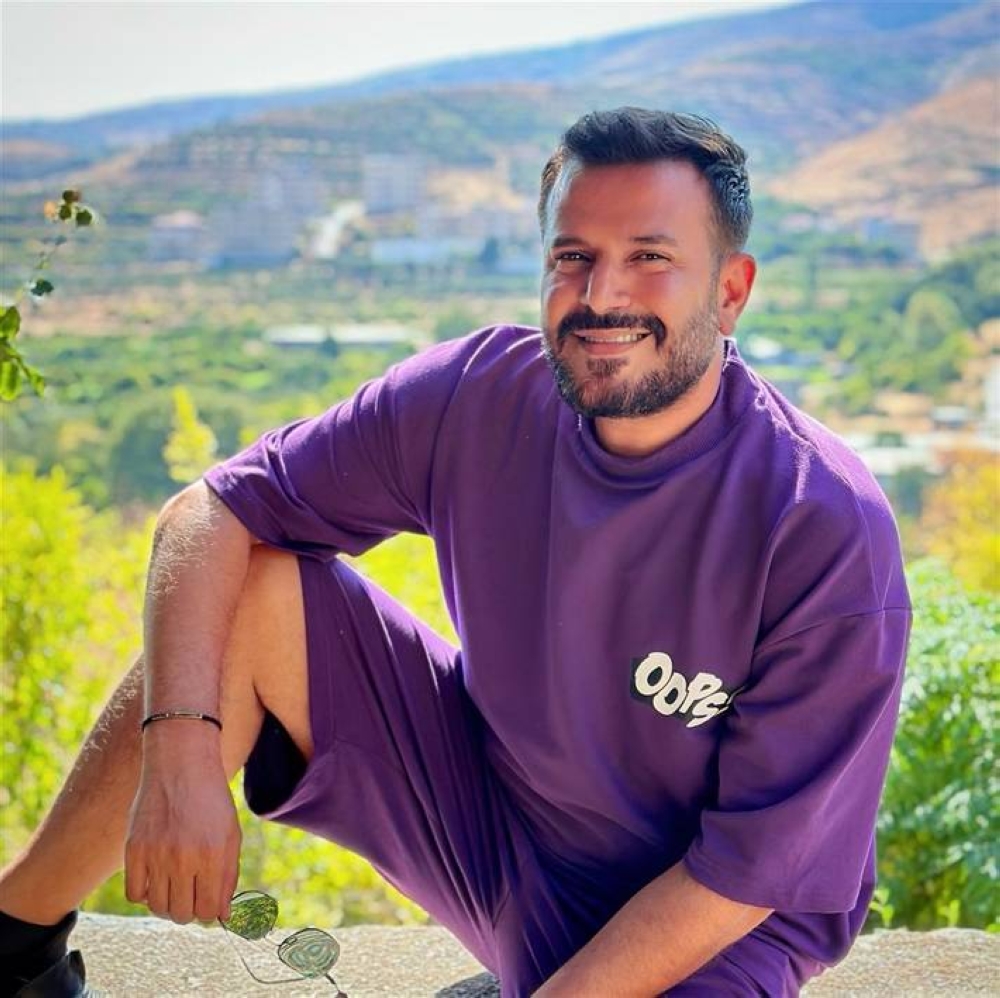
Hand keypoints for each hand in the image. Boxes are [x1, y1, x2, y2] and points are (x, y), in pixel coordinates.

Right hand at [124, 725, 240, 922]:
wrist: (181, 764)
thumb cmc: (211, 801)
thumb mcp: (230, 834)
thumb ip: (228, 877)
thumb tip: (221, 916)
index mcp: (214, 854)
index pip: (209, 911)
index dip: (209, 910)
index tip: (207, 900)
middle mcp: (185, 857)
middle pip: (182, 914)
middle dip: (189, 908)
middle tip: (190, 890)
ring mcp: (157, 854)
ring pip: (158, 908)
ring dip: (167, 902)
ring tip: (174, 882)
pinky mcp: (133, 850)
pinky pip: (134, 894)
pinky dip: (144, 892)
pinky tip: (155, 875)